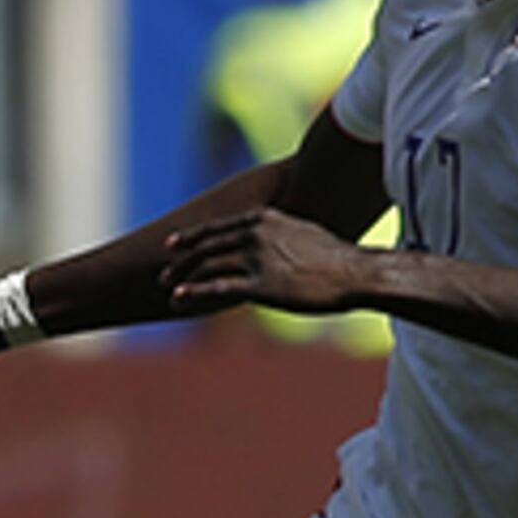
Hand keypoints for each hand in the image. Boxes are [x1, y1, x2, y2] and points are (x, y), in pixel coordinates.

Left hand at [162, 208, 373, 315]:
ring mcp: (256, 258)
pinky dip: (194, 292)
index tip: (172, 244)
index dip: (191, 236)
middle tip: (163, 273)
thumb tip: (273, 234)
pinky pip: (218, 287)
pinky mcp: (261, 285)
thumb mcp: (303, 232)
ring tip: (167, 290)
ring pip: (208, 267)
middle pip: (207, 247)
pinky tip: (179, 298)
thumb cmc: (334, 257)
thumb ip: (280, 232)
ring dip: (183, 278)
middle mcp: (254, 234)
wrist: (354, 274)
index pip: (217, 227)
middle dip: (182, 261)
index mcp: (262, 219)